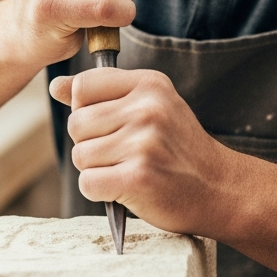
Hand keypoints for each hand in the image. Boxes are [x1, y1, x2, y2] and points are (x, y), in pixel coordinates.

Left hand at [49, 68, 239, 234]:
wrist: (220, 190)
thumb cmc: (178, 148)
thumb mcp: (150, 107)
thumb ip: (102, 94)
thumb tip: (55, 86)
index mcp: (149, 84)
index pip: (83, 86)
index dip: (86, 110)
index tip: (111, 126)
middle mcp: (148, 109)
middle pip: (76, 123)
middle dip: (90, 144)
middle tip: (123, 154)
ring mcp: (144, 143)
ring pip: (80, 155)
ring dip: (96, 170)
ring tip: (127, 170)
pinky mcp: (139, 177)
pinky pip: (88, 183)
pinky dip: (100, 192)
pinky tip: (125, 188)